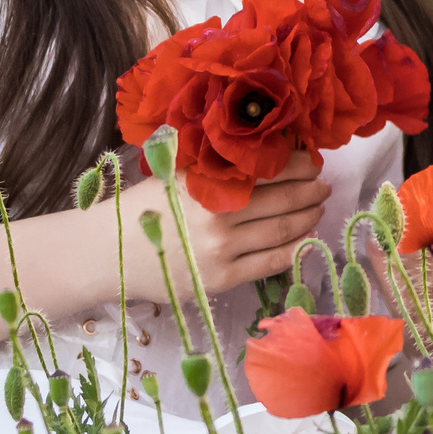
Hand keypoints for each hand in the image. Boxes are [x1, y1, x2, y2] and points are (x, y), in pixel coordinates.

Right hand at [123, 157, 331, 296]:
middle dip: (311, 191)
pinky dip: (295, 249)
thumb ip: (216, 165)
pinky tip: (305, 239)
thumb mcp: (177, 174)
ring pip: (283, 231)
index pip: (270, 170)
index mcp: (208, 181)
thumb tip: (265, 154)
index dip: (300, 166)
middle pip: (283, 200)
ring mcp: (222, 249)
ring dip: (308, 218)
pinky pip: (272, 263)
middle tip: (323, 185)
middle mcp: (219, 214)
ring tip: (318, 208)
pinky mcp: (222, 279)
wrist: (109, 252)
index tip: (313, 162)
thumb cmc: (144, 206)